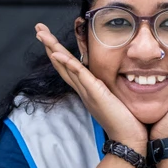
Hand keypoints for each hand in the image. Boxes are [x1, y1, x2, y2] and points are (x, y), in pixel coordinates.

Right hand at [35, 24, 147, 150]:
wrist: (129, 139)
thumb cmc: (126, 121)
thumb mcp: (115, 97)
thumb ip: (109, 87)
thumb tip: (115, 76)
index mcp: (86, 89)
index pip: (68, 66)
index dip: (58, 51)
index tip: (50, 36)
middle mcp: (82, 89)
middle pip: (60, 63)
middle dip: (49, 44)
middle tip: (38, 28)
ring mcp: (87, 91)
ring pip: (65, 66)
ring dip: (52, 48)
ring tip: (41, 34)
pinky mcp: (95, 93)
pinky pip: (79, 76)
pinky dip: (67, 64)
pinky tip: (57, 53)